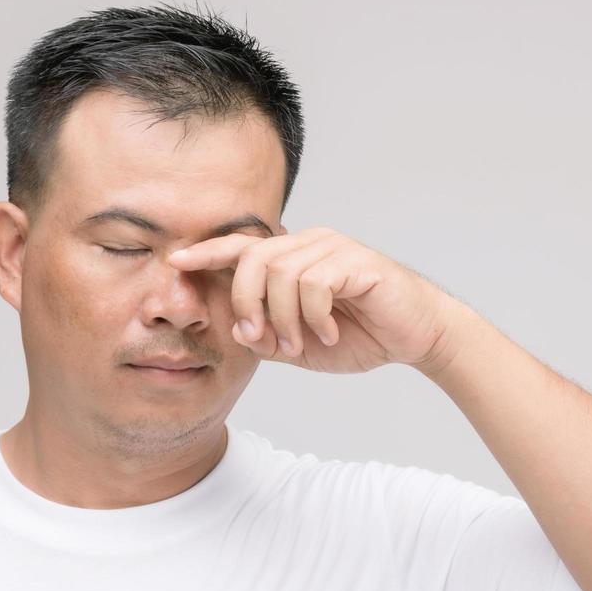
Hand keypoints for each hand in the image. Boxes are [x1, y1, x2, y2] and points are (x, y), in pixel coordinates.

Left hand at [168, 226, 458, 373]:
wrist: (416, 336)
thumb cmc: (361, 335)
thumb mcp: (302, 346)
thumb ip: (269, 338)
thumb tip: (240, 332)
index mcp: (293, 259)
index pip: (242, 247)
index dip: (208, 252)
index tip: (175, 262)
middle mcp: (310, 244)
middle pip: (254, 259)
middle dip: (246, 303)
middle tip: (261, 339)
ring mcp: (334, 248)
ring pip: (282, 274)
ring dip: (284, 319)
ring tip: (302, 344)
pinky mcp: (356, 262)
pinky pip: (315, 283)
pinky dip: (315, 316)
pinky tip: (330, 333)